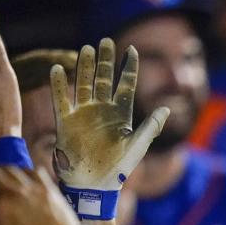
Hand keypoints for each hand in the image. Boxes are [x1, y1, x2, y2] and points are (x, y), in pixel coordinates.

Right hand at [53, 38, 168, 190]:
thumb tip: (167, 108)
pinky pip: (61, 99)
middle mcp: (102, 110)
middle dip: (106, 60)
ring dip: (85, 67)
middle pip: (104, 79)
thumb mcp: (138, 145)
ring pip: (84, 84)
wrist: (94, 184)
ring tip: (86, 49)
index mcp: (121, 114)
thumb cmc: (119, 167)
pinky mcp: (66, 121)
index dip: (129, 67)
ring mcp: (84, 114)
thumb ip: (152, 126)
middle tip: (105, 41)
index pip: (126, 84)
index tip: (131, 49)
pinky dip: (59, 84)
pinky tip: (58, 69)